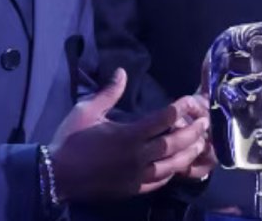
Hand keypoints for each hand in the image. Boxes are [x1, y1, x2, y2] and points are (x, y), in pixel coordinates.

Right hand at [49, 68, 210, 201]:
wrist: (56, 174)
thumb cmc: (71, 139)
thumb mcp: (86, 110)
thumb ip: (108, 92)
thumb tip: (122, 72)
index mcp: (128, 135)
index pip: (161, 121)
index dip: (176, 111)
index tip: (187, 103)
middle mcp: (137, 156)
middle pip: (172, 144)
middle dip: (191, 133)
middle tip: (204, 124)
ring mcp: (136, 175)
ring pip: (171, 166)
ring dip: (187, 154)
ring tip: (199, 145)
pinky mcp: (132, 189)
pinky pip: (158, 182)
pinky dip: (171, 174)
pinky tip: (177, 167)